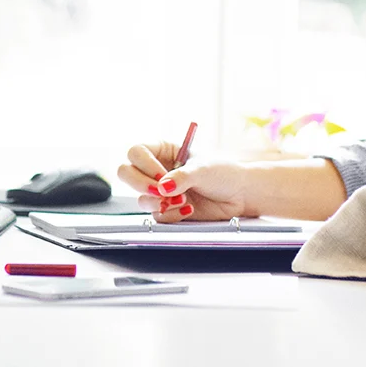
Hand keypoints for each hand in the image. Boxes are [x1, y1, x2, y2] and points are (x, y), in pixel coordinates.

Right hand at [115, 142, 250, 221]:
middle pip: (126, 173)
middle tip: (161, 191)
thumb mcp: (203, 169)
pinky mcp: (167, 209)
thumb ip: (181, 177)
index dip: (143, 164)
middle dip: (140, 184)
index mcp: (164, 150)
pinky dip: (171, 214)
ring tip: (184, 199)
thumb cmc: (224, 173)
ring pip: (140, 198)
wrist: (239, 196)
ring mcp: (160, 191)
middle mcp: (157, 170)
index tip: (161, 176)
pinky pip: (156, 215)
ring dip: (160, 201)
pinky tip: (190, 209)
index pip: (136, 152)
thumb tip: (162, 187)